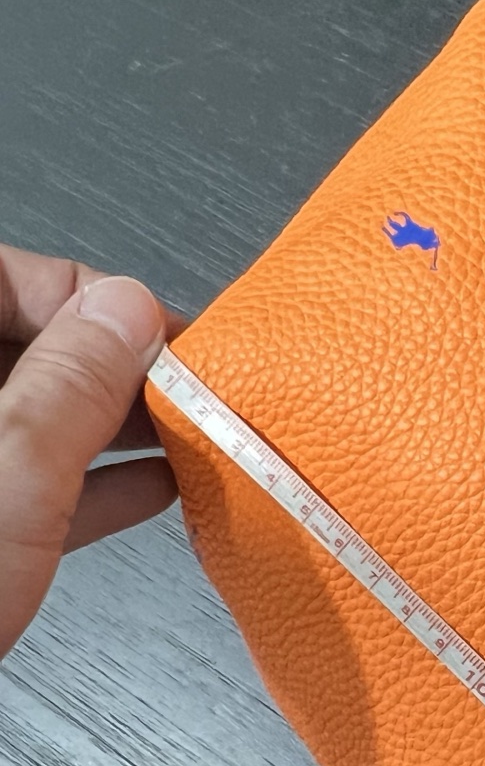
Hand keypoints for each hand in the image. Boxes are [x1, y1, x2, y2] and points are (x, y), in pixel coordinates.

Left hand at [0, 244, 182, 660]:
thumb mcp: (7, 472)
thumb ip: (72, 384)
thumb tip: (127, 313)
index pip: (7, 276)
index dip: (96, 301)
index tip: (166, 341)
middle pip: (22, 344)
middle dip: (113, 367)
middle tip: (185, 395)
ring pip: (29, 415)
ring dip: (112, 426)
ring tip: (186, 440)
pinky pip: (24, 480)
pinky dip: (90, 482)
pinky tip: (153, 489)